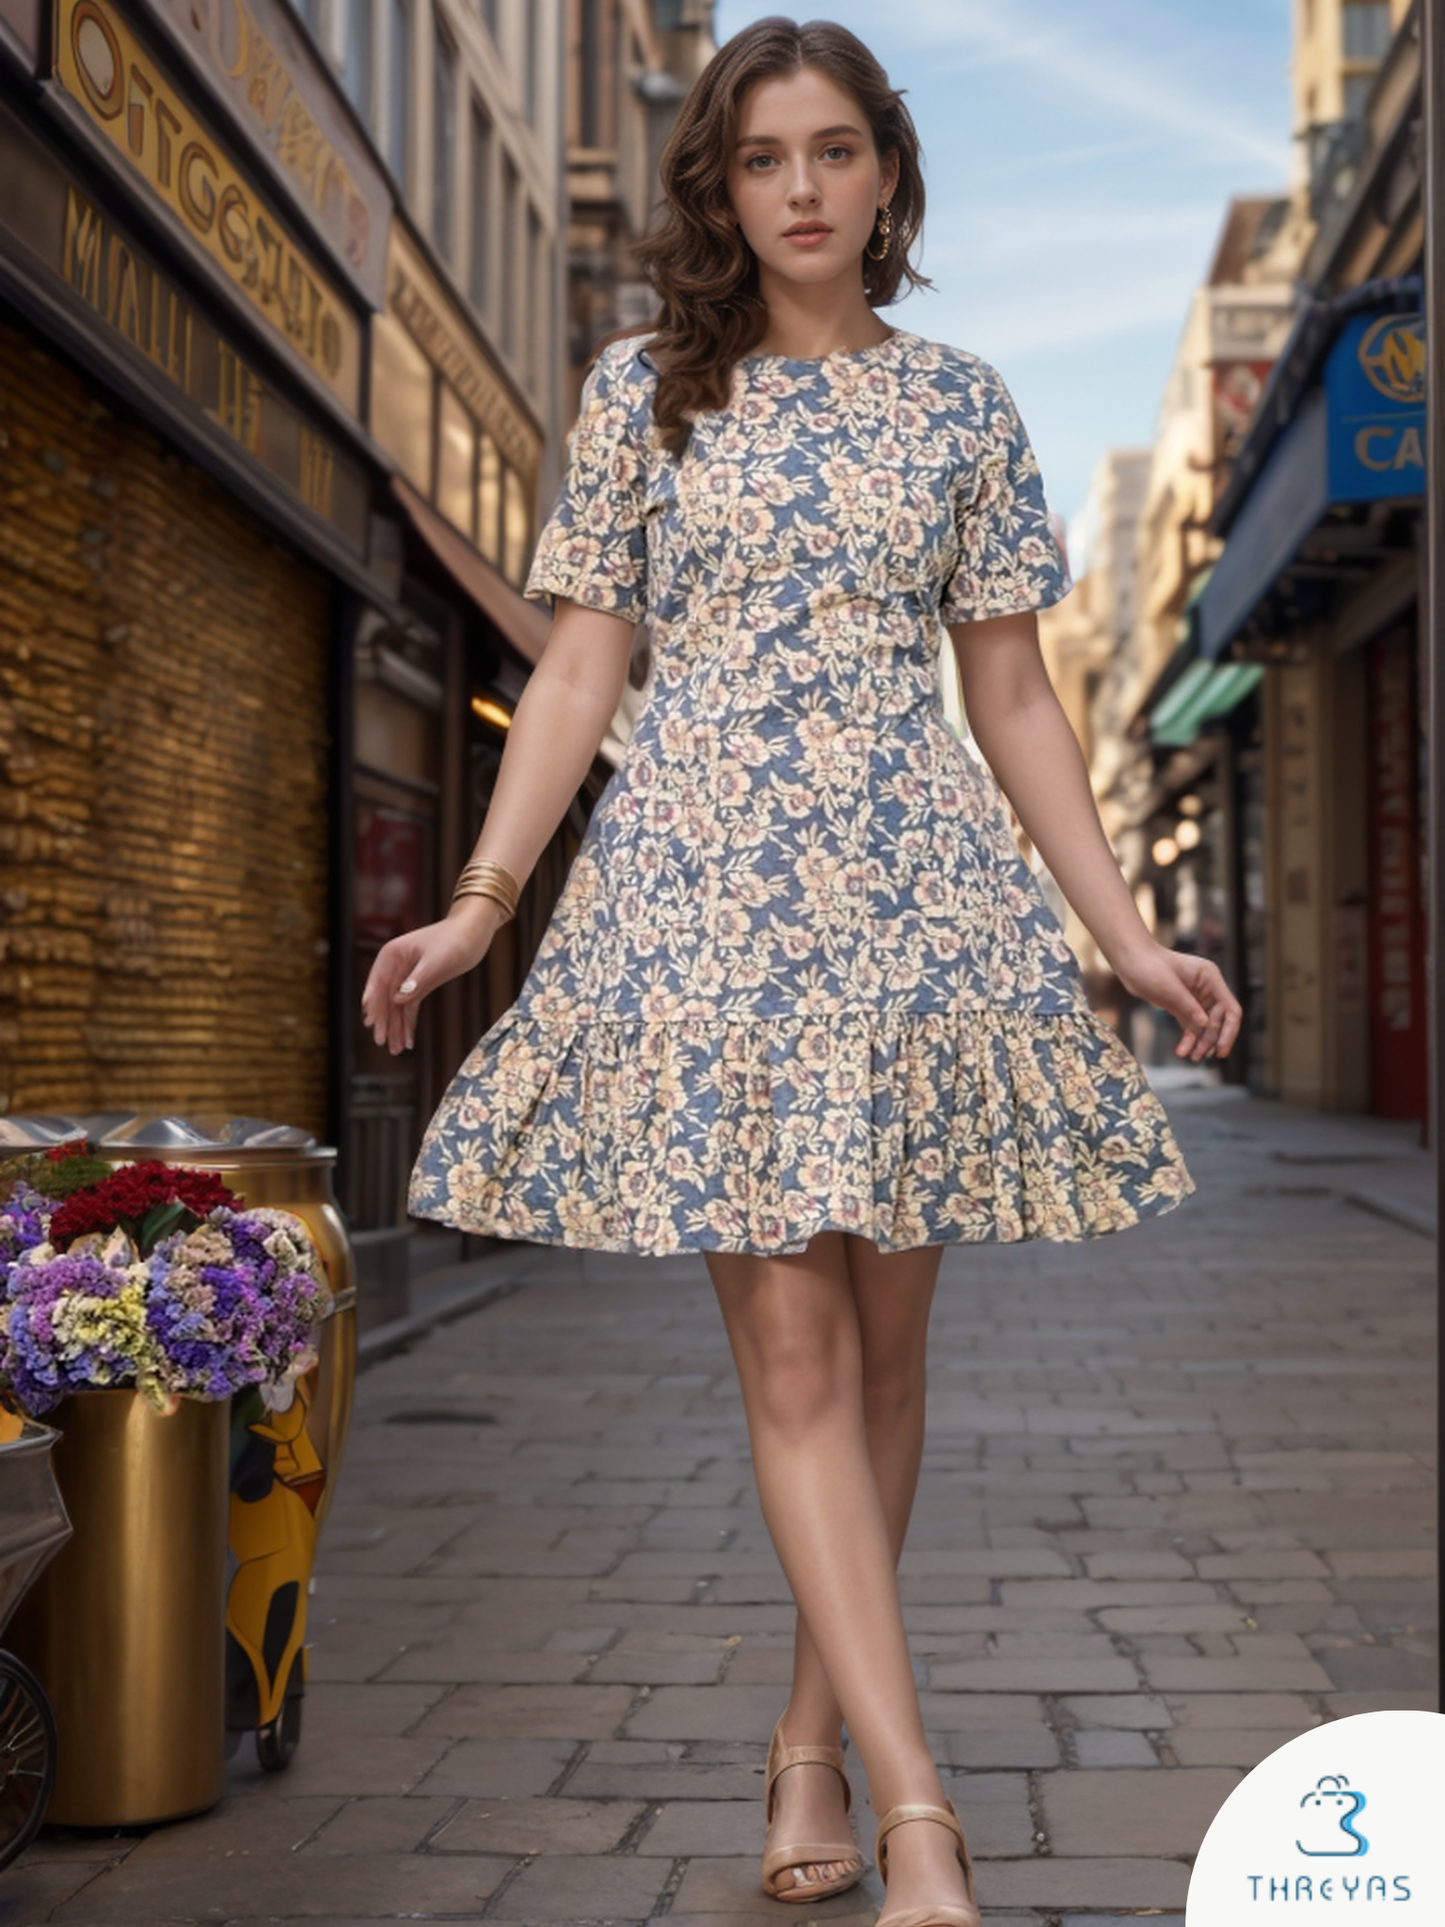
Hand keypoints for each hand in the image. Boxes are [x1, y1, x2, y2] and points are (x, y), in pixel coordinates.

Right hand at [360, 902, 499, 1054]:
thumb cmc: (456, 940)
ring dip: (396, 1027)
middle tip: (383, 1043)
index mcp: (393, 955)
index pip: (378, 982)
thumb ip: (418, 980)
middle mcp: (395, 966)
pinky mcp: (419, 984)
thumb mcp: (438, 961)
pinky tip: (408, 1041)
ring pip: (396, 1006)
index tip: (371, 1023)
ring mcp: (406, 976)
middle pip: (385, 998)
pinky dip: (408, 1023)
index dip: (374, 1004)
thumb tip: (398, 998)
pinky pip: (409, 1007)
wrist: (474, 933)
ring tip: (395, 1050)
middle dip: (384, 1021)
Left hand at [1113, 940, 1242, 1062]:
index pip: (1230, 1009)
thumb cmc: (1149, 965)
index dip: (1229, 1031)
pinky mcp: (1180, 1004)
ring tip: (1192, 1057)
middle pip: (1218, 1020)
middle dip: (1211, 1039)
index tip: (1221, 1049)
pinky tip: (1181, 1050)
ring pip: (1204, 1026)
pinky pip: (1190, 1025)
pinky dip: (1187, 1038)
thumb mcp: (1169, 987)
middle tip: (1200, 1056)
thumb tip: (1205, 1025)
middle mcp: (1206, 988)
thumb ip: (1188, 1006)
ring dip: (1200, 1042)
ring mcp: (1194, 997)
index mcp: (1210, 978)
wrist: (1128, 959)